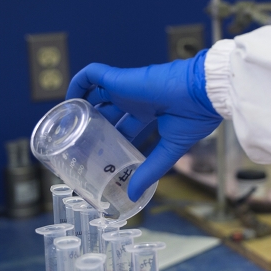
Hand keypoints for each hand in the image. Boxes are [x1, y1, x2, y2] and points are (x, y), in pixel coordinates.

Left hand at [66, 51, 220, 200]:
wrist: (202, 92)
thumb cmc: (195, 116)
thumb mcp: (170, 149)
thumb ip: (151, 170)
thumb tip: (134, 195)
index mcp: (151, 113)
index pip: (126, 126)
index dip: (112, 139)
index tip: (101, 155)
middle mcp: (136, 100)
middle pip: (109, 113)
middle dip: (94, 128)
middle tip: (80, 146)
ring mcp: (127, 88)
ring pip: (97, 94)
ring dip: (82, 106)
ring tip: (68, 125)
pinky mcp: (121, 78)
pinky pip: (92, 75)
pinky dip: (78, 84)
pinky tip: (69, 102)